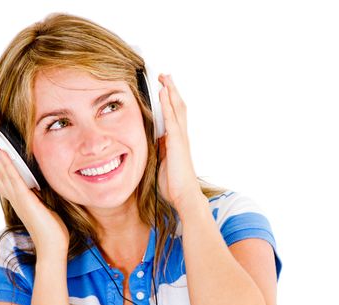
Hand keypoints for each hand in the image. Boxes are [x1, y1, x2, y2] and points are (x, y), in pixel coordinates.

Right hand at [0, 137, 68, 258]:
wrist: (52, 248)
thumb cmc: (52, 230)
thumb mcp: (45, 206)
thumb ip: (40, 195)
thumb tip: (42, 184)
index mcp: (19, 199)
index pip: (1, 178)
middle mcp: (14, 198)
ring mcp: (19, 199)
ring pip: (1, 173)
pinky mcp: (26, 200)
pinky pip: (13, 180)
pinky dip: (6, 166)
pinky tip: (2, 154)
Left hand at [157, 75, 203, 211]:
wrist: (184, 195)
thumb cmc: (174, 184)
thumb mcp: (163, 163)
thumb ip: (160, 150)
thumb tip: (154, 141)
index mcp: (177, 141)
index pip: (174, 115)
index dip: (170, 101)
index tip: (164, 89)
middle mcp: (181, 136)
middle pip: (178, 107)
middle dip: (172, 90)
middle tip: (165, 76)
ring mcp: (180, 137)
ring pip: (177, 108)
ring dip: (171, 91)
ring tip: (165, 77)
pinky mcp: (176, 141)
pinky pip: (172, 118)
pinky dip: (168, 104)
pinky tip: (164, 92)